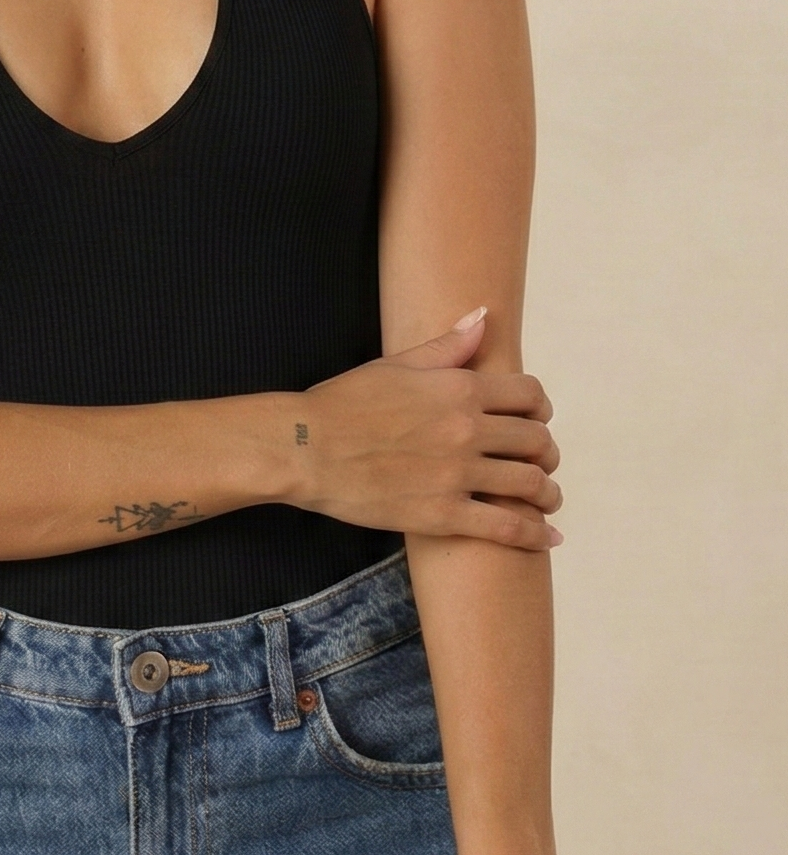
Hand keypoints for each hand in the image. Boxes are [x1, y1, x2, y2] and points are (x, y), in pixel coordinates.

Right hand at [293, 309, 563, 549]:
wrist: (305, 448)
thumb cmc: (344, 402)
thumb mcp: (397, 365)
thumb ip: (447, 345)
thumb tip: (483, 316)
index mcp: (459, 389)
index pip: (528, 395)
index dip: (541, 408)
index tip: (538, 419)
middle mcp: (467, 430)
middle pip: (536, 441)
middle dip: (546, 452)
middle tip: (542, 462)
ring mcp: (458, 474)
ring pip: (530, 485)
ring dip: (548, 492)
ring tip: (547, 498)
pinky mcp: (443, 514)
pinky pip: (507, 527)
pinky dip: (536, 534)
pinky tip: (549, 537)